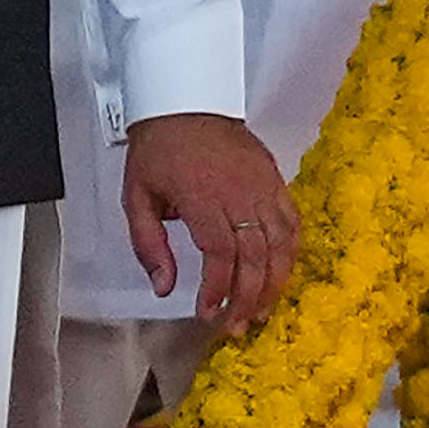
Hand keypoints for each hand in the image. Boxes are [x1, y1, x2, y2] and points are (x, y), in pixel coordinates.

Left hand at [121, 112, 298, 336]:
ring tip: (262, 310)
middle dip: (248, 297)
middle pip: (255, 255)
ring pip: (281, 242)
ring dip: (274, 281)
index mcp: (202, 197)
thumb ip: (148, 245)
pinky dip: (290, 251)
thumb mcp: (136, 197)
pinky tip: (280, 273)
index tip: (208, 313)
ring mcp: (262, 185)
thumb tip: (163, 288)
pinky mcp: (275, 179)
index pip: (220, 253)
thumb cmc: (159, 150)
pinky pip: (292, 220)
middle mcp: (238, 192)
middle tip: (237, 326)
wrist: (186, 101)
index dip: (218, 288)